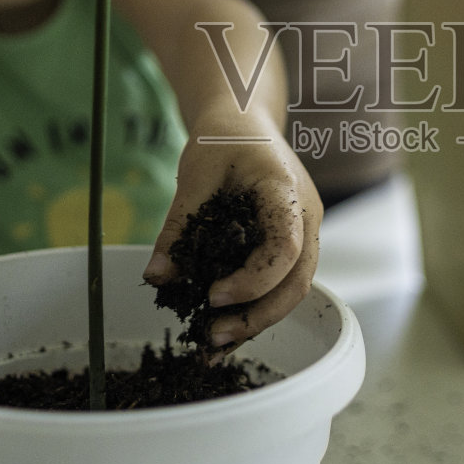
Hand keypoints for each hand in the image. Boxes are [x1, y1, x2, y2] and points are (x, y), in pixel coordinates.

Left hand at [145, 107, 322, 348]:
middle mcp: (306, 216)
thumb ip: (178, 227)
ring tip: (213, 344)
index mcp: (286, 192)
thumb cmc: (223, 137)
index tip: (212, 296)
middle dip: (257, 316)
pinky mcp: (291, 243)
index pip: (285, 248)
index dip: (254, 281)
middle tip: (211, 336)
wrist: (244, 119)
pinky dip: (255, 308)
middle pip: (298, 281)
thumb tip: (157, 278)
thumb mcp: (194, 174)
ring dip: (257, 319)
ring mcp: (305, 230)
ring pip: (293, 288)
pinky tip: (225, 331)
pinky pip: (280, 282)